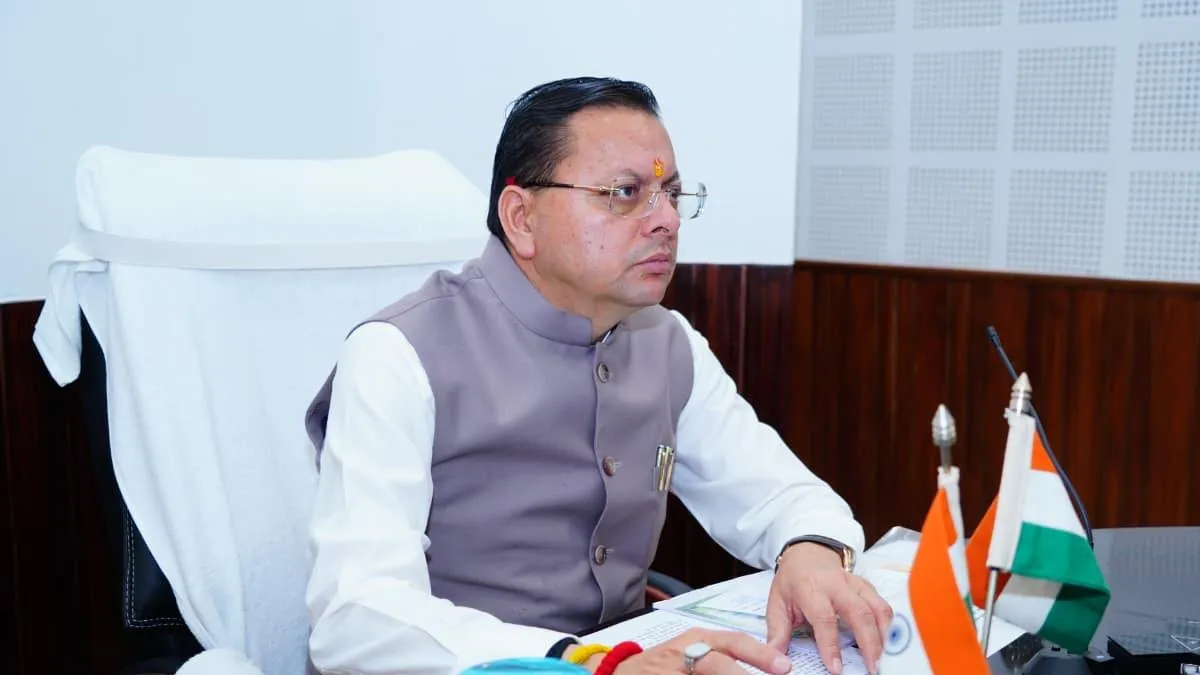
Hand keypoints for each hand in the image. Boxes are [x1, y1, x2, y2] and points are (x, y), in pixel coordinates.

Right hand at [612, 627, 791, 674]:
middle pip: (717, 663)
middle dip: (741, 674)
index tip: (784, 666)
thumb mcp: (690, 652)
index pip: (733, 641)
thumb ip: (719, 657)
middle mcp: (684, 652)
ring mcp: (670, 670)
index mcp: (697, 639)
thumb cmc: (662, 664)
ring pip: (709, 672)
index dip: (760, 654)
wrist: (619, 672)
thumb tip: (766, 665)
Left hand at [765, 543, 891, 674]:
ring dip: (883, 635)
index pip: (824, 618)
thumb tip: (775, 657)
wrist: (807, 553)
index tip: (836, 668)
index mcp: (811, 588)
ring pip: (877, 608)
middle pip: (859, 612)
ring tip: (884, 659)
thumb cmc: (792, 580)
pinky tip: (887, 643)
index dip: (831, 645)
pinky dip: (888, 625)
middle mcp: (836, 585)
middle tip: (873, 668)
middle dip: (869, 642)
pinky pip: (882, 605)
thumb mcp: (777, 602)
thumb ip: (777, 630)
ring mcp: (855, 584)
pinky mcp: (867, 586)